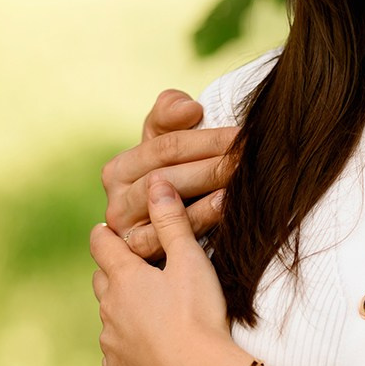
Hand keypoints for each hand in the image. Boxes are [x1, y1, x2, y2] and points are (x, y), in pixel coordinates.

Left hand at [92, 178, 235, 365]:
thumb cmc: (198, 315)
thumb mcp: (190, 261)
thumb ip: (172, 221)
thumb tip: (156, 181)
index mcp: (124, 278)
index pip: (101, 245)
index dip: (104, 234)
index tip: (108, 230)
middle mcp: (109, 309)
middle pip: (102, 280)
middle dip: (114, 272)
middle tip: (134, 268)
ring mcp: (111, 343)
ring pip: (109, 318)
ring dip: (122, 311)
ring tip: (149, 312)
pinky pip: (116, 353)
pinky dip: (129, 346)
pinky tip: (150, 349)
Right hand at [101, 88, 237, 259]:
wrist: (175, 222)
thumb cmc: (175, 173)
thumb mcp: (166, 138)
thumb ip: (171, 112)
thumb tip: (189, 108)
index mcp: (118, 170)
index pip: (166, 147)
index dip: (206, 139)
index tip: (241, 135)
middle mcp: (116, 203)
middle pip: (167, 178)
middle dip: (212, 166)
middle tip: (247, 159)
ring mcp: (128, 234)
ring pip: (166, 209)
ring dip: (207, 194)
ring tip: (239, 181)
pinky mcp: (143, 257)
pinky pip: (169, 239)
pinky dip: (200, 221)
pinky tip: (226, 208)